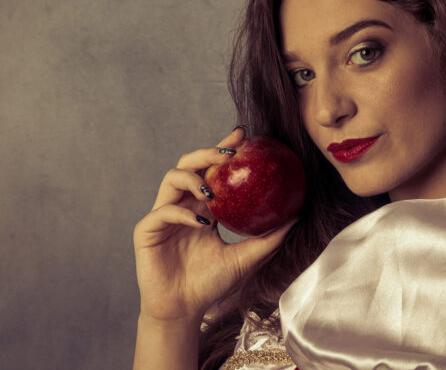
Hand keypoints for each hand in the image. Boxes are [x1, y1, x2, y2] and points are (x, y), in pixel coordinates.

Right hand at [133, 127, 295, 323]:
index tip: (244, 134)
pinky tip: (201, 222)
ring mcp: (163, 215)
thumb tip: (298, 214)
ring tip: (212, 190)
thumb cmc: (212, 284)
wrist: (185, 310)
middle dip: (208, 152)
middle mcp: (183, 204)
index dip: (224, 147)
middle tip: (229, 154)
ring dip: (194, 178)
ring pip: (172, 178)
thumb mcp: (247, 257)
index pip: (212, 168)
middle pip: (189, 163)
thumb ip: (270, 237)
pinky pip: (163, 211)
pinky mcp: (147, 231)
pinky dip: (182, 213)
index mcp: (203, 206)